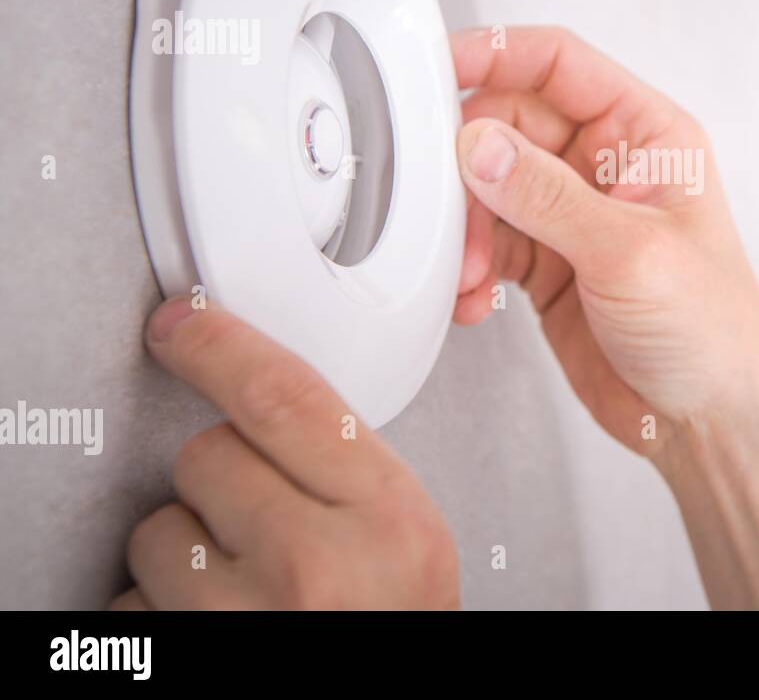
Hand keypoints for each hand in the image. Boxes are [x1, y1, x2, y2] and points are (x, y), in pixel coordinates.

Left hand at [112, 299, 457, 609]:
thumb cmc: (394, 629)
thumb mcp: (406, 538)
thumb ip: (346, 469)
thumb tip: (259, 403)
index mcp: (388, 522)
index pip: (287, 398)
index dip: (222, 346)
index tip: (182, 325)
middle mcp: (317, 571)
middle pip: (207, 457)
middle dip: (220, 484)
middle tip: (265, 532)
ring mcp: (241, 625)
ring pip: (156, 532)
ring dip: (183, 556)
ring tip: (245, 596)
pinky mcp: (181, 660)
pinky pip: (125, 605)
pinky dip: (155, 614)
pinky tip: (212, 629)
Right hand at [451, 27, 758, 456]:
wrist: (708, 420)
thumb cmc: (712, 329)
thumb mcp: (629, 253)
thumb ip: (546, 195)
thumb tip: (478, 144)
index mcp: (646, 135)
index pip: (558, 65)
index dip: (495, 55)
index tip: (438, 67)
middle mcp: (605, 166)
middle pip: (508, 125)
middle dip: (470, 167)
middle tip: (450, 205)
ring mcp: (572, 215)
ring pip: (487, 189)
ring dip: (465, 230)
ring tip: (470, 272)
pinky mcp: (546, 263)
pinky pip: (485, 243)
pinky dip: (467, 269)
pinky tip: (474, 299)